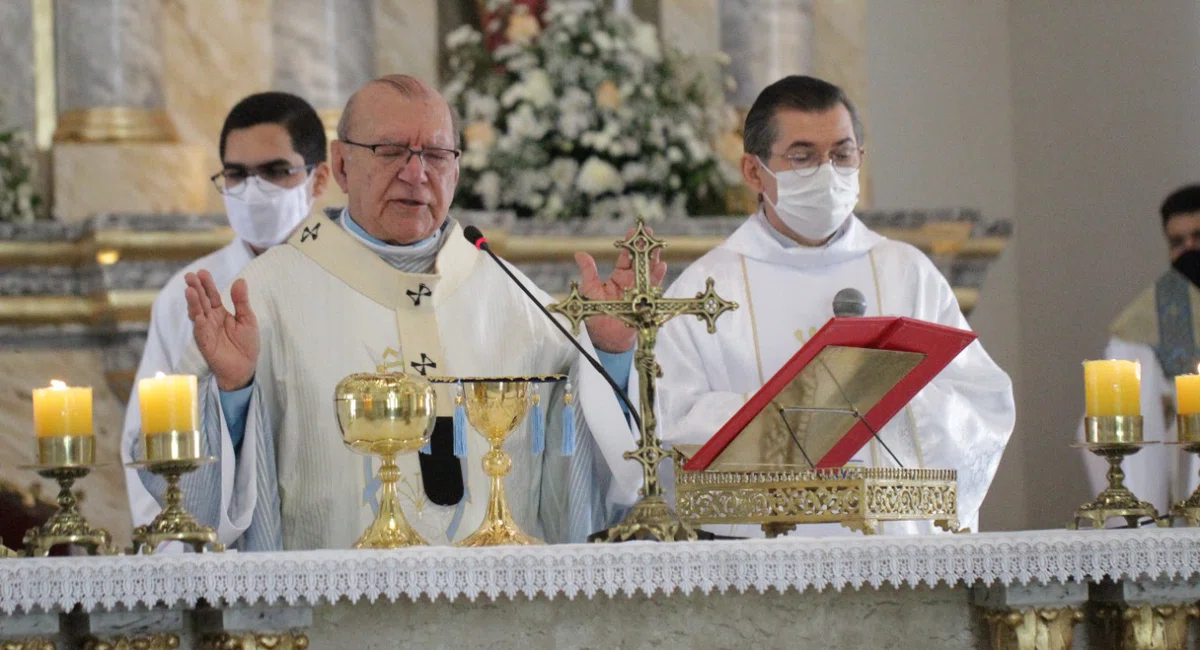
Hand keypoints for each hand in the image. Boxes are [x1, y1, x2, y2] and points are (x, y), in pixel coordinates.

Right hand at [184, 270, 258, 390]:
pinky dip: (197, 319)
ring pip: (196, 312)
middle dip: (195, 288)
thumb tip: (240, 280)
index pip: (211, 295)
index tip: (202, 272)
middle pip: (201, 300)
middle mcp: (210, 319)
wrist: (244, 367)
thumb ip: (241, 301)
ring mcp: (205, 329)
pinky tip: (194, 310)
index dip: (207, 284)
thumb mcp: (247, 319)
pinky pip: (199, 329)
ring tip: (189, 290)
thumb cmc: (246, 344)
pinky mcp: (204, 341)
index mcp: (220, 312)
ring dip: (192, 302)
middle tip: (190, 276)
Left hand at [574, 228, 667, 352]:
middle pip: (640, 261)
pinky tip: (661, 266)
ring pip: (649, 271)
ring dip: (653, 259)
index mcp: (618, 277)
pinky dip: (657, 277)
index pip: (626, 256)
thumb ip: (588, 271)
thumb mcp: (589, 290)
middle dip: (645, 246)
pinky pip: (653, 288)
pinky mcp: (644, 301)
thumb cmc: (595, 314)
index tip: (633, 231)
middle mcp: (631, 282)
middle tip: (649, 232)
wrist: (605, 337)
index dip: (630, 244)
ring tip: (657, 246)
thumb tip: (579, 254)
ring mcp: (639, 291)